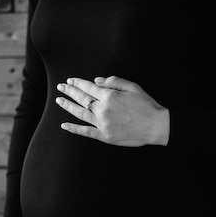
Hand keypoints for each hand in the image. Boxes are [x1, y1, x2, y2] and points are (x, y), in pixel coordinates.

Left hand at [55, 76, 169, 146]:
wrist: (156, 126)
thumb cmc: (146, 105)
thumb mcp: (133, 87)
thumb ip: (114, 81)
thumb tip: (96, 80)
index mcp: (109, 96)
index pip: (88, 87)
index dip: (78, 83)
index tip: (70, 80)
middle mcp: (103, 109)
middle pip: (81, 98)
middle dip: (70, 91)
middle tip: (60, 87)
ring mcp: (102, 124)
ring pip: (80, 113)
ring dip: (68, 106)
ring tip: (59, 100)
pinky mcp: (105, 136)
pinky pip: (85, 132)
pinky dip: (74, 128)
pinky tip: (64, 125)